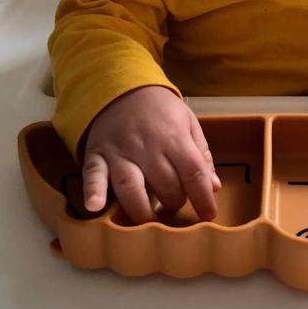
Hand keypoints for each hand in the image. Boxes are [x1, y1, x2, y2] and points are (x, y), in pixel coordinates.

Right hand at [81, 86, 220, 223]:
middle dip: (174, 202)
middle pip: (164, 185)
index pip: (193, 172)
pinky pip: (93, 175)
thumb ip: (202, 155)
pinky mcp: (97, 155)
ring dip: (141, 209)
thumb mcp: (188, 123)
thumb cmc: (160, 110)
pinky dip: (93, 191)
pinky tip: (94, 206)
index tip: (209, 214)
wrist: (123, 88)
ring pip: (131, 186)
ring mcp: (120, 152)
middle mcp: (147, 146)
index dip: (203, 197)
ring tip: (149, 220)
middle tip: (174, 204)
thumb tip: (214, 187)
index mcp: (174, 137)